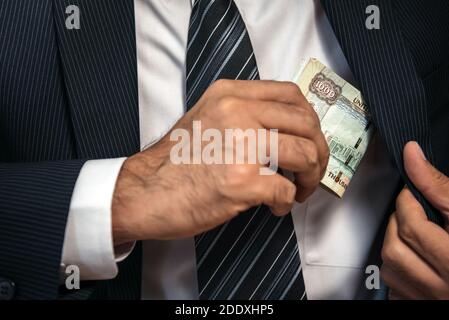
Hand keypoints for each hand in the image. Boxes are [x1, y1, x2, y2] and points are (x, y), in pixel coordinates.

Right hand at [111, 80, 328, 244]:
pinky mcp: (241, 181)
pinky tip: (273, 207)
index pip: (290, 95)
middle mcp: (237, 113)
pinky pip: (285, 190)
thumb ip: (242, 114)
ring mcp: (241, 146)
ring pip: (304, 155)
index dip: (309, 120)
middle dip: (318, 151)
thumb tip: (284, 130)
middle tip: (312, 169)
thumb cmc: (173, 161)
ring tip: (297, 190)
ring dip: (309, 178)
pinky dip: (285, 202)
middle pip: (306, 124)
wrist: (145, 192)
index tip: (309, 138)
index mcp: (229, 95)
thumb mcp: (206, 117)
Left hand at [381, 141, 448, 298]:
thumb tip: (413, 156)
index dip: (406, 203)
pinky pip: (394, 288)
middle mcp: (445, 288)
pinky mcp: (420, 306)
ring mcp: (431, 300)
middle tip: (413, 211)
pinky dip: (398, 269)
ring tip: (415, 234)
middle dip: (398, 222)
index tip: (411, 192)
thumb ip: (439, 187)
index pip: (412, 228)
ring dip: (395, 245)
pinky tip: (416, 258)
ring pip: (391, 269)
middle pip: (396, 249)